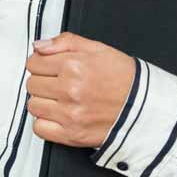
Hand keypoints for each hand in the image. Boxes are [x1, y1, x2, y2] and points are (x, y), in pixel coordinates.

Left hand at [24, 33, 136, 148]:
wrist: (144, 107)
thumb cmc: (124, 78)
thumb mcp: (98, 49)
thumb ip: (65, 42)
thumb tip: (39, 46)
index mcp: (74, 66)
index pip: (33, 63)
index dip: (40, 63)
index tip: (48, 67)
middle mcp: (69, 90)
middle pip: (32, 84)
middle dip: (42, 81)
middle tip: (57, 83)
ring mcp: (70, 114)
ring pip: (33, 106)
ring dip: (43, 102)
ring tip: (59, 99)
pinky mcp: (72, 134)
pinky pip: (40, 128)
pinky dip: (45, 122)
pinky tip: (58, 115)